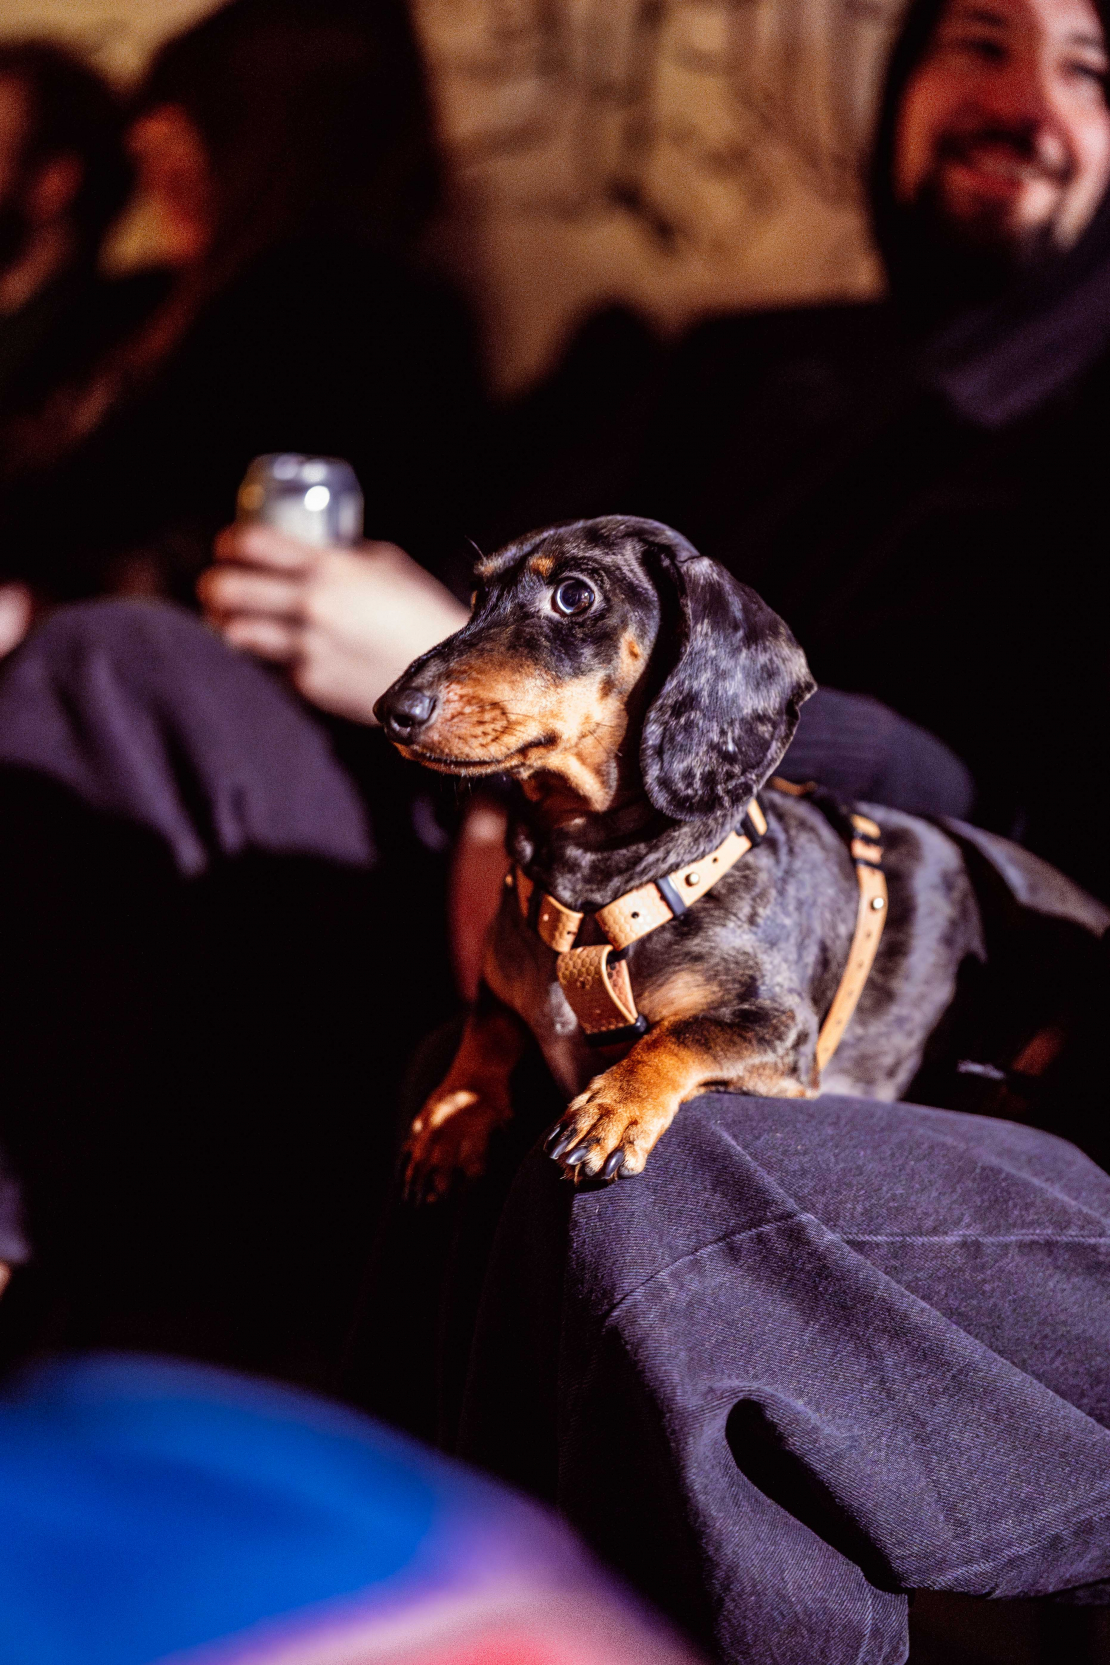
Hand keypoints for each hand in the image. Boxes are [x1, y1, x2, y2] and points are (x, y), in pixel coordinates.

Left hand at [199, 524, 467, 722]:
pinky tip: (274, 649)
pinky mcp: (309, 683)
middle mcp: (312, 606)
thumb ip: (341, 556)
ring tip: (228, 619)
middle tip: (215, 586)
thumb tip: (305, 549)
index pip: (252, 543)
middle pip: (227, 588)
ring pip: (234, 632)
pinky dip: (267, 655)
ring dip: (225, 623)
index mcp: (330, 567)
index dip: (230, 541)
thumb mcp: (384, 564)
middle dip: (212, 584)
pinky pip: (269, 664)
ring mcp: (307, 648)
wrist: (447, 673)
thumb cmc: (418, 610)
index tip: (228, 546)